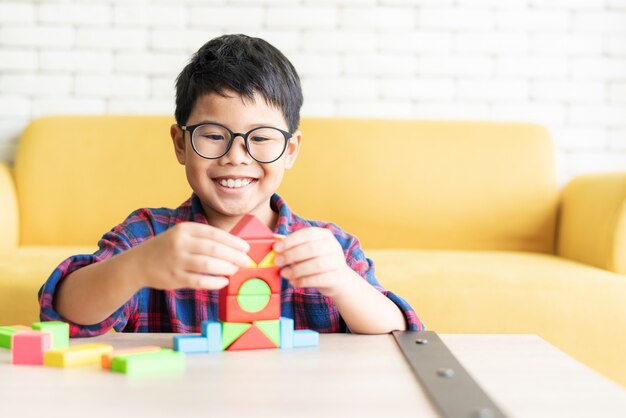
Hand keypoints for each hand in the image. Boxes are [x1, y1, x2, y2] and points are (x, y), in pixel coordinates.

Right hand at [131, 222, 249, 289]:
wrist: (137, 263)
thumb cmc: (167, 249)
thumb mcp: (182, 235)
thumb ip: (203, 239)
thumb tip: (233, 246)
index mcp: (185, 229)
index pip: (214, 233)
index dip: (233, 241)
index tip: (246, 247)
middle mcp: (180, 243)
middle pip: (214, 248)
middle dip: (234, 255)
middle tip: (245, 260)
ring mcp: (176, 261)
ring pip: (208, 264)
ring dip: (226, 268)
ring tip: (235, 270)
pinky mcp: (174, 278)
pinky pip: (200, 281)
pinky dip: (214, 282)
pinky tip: (223, 282)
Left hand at [273, 227, 355, 297]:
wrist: (339, 279)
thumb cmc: (318, 260)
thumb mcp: (308, 249)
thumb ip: (293, 245)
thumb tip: (274, 240)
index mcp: (324, 235)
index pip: (307, 234)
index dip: (290, 240)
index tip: (276, 248)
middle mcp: (333, 246)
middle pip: (311, 248)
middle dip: (291, 255)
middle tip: (278, 261)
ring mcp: (337, 262)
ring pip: (316, 265)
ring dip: (297, 270)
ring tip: (284, 273)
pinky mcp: (337, 278)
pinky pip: (319, 279)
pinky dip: (303, 281)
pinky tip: (294, 282)